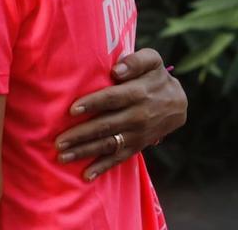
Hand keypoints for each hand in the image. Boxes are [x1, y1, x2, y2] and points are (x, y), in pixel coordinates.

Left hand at [55, 48, 186, 180]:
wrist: (179, 103)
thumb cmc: (155, 77)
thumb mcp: (152, 60)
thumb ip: (135, 61)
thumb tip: (117, 70)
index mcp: (138, 93)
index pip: (112, 99)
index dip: (92, 104)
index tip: (72, 109)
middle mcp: (137, 116)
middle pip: (105, 125)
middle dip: (81, 134)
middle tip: (58, 141)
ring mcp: (137, 134)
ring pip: (108, 144)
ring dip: (85, 152)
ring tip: (62, 157)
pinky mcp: (137, 146)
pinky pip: (119, 158)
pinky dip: (102, 167)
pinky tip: (86, 175)